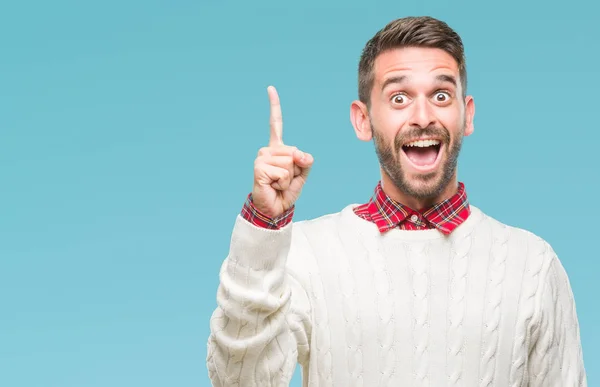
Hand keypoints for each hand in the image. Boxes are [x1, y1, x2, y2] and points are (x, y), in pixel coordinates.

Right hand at [251, 86, 313, 218]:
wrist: (274, 209)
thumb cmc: (286, 191)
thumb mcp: (302, 174)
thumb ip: (305, 161)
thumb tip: (300, 154)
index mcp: (277, 148)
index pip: (275, 124)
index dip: (274, 106)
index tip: (270, 88)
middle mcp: (267, 150)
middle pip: (294, 152)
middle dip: (296, 170)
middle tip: (284, 180)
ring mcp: (261, 158)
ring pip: (290, 163)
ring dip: (289, 178)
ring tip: (278, 184)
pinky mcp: (259, 168)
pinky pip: (283, 172)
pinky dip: (282, 183)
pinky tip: (273, 186)